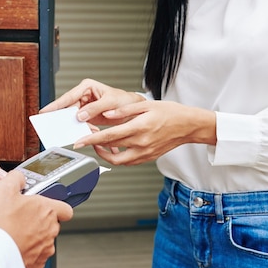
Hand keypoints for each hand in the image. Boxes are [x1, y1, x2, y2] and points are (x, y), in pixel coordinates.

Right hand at [0, 171, 73, 267]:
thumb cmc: (0, 224)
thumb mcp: (4, 189)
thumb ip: (16, 178)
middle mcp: (50, 230)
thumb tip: (19, 177)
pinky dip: (25, 251)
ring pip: (42, 240)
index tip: (45, 205)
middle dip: (37, 220)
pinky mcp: (36, 264)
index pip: (66, 208)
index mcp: (48, 211)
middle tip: (19, 217)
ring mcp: (45, 249)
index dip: (57, 206)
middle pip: (51, 224)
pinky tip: (11, 246)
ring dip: (31, 236)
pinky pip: (34, 255)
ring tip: (12, 232)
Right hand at [40, 78, 144, 126]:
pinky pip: (80, 124)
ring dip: (76, 125)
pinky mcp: (88, 117)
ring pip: (73, 117)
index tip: (45, 111)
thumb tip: (80, 115)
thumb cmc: (124, 101)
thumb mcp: (110, 102)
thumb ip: (95, 108)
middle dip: (63, 117)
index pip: (68, 97)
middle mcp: (84, 96)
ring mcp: (85, 107)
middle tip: (54, 125)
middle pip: (67, 108)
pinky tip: (88, 132)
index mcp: (87, 87)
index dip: (56, 105)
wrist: (134, 110)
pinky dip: (84, 129)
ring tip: (79, 130)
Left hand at [73, 101, 216, 165]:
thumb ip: (125, 110)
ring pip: (118, 160)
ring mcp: (145, 153)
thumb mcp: (147, 105)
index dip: (91, 139)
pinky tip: (115, 148)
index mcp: (139, 128)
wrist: (188, 126)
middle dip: (95, 147)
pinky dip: (118, 157)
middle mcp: (141, 143)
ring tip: (99, 145)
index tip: (79, 142)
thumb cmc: (170, 113)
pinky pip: (128, 162)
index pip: (109, 136)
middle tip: (86, 141)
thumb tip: (107, 114)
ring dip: (106, 155)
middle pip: (111, 150)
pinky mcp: (148, 158)